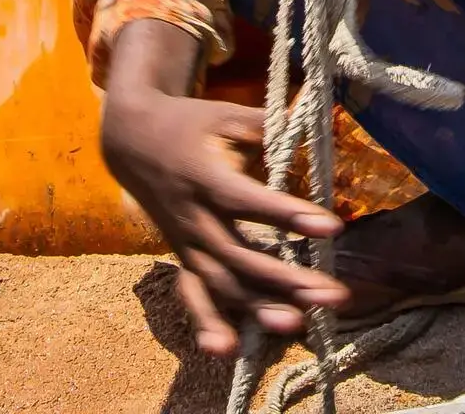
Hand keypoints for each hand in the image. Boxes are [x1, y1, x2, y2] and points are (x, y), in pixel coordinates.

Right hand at [100, 24, 347, 355]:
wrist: (130, 142)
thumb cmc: (189, 124)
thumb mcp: (224, 114)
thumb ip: (268, 124)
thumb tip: (325, 124)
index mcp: (204, 177)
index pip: (248, 201)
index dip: (287, 215)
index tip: (331, 226)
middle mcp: (193, 217)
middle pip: (239, 256)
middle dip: (286, 280)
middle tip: (333, 295)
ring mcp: (186, 243)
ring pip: (220, 283)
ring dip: (258, 307)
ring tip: (298, 325)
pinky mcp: (183, 257)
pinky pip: (193, 295)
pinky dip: (207, 324)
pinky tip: (227, 350)